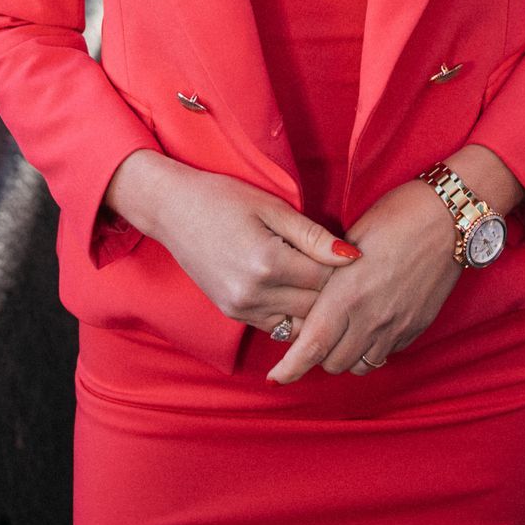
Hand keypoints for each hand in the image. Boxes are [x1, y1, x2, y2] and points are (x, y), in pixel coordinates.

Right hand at [104, 153, 361, 337]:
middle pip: (315, 306)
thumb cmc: (224, 198)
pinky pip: (277, 326)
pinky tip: (297, 289)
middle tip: (342, 269)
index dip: (343, 268)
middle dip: (333, 291)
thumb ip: (313, 236)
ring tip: (320, 279)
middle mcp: (253, 295)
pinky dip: (292, 312)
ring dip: (314, 306)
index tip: (351, 254)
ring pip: (299, 323)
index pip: (326, 280)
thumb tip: (353, 257)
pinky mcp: (233, 315)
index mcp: (267, 263)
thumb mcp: (272, 207)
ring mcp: (241, 309)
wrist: (172, 210)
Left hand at [265, 179, 461, 384]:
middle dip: (317, 357)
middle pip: (333, 363)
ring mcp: (397, 326)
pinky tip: (368, 327)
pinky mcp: (416, 327)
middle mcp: (371, 318)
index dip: (290, 368)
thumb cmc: (396, 216)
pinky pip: (385, 353)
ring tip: (340, 335)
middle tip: (312, 337)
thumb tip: (312, 294)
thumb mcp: (351, 239)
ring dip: (344, 356)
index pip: (312, 347)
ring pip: (360, 365)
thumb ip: (329, 275)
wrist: (449, 218)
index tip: (275, 377)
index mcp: (348, 294)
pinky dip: (370, 349)